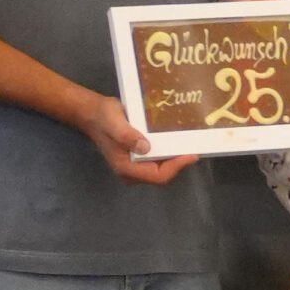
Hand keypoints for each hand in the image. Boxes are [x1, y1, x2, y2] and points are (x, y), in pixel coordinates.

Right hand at [78, 95, 197, 184]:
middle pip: (163, 174)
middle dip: (179, 163)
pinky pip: (159, 160)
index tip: (192, 154)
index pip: (158, 176)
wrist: (94, 113)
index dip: (176, 167)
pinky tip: (179, 140)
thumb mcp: (113, 121)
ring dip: (176, 158)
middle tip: (195, 146)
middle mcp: (132, 172)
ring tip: (191, 143)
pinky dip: (170, 152)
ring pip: (163, 168)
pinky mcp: (140, 159)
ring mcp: (136, 167)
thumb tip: (145, 147)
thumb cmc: (103, 117)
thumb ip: (126, 135)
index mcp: (126, 167)